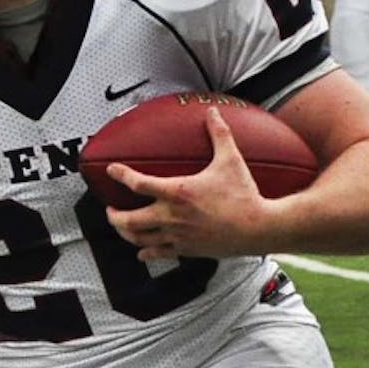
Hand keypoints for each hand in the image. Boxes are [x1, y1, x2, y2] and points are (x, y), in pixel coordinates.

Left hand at [104, 107, 267, 259]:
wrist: (259, 228)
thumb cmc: (244, 195)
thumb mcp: (231, 160)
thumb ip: (219, 134)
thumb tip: (213, 113)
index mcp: (178, 192)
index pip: (138, 183)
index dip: (121, 175)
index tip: (112, 170)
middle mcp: (172, 217)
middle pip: (129, 220)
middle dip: (113, 215)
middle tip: (109, 208)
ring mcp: (178, 236)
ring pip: (139, 240)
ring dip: (125, 233)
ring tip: (121, 226)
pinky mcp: (187, 251)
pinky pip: (159, 254)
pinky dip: (146, 252)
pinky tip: (142, 252)